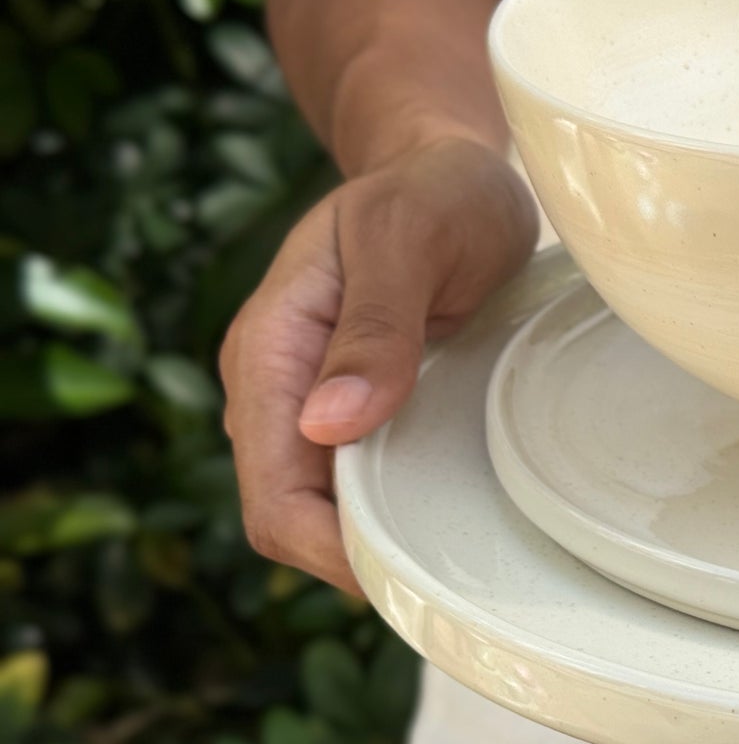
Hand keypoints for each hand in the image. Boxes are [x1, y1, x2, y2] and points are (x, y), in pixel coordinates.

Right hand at [220, 137, 538, 590]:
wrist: (446, 166)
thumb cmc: (434, 191)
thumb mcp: (410, 236)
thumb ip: (376, 324)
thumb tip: (328, 424)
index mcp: (270, 352)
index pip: (272, 496)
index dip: (330, 549)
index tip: (411, 567)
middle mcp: (277, 391)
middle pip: (290, 521)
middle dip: (357, 561)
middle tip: (454, 577)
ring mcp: (312, 405)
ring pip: (325, 514)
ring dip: (382, 541)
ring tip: (463, 555)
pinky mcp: (356, 412)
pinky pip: (361, 487)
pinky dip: (401, 512)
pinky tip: (457, 518)